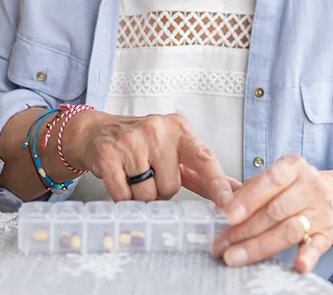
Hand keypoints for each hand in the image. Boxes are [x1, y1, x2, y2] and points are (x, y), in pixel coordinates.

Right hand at [63, 111, 233, 205]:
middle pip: (171, 186)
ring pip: (147, 194)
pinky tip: (120, 178)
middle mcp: (157, 130)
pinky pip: (124, 195)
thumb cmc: (141, 143)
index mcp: (179, 129)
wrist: (97, 131)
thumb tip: (236, 189)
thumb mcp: (174, 150)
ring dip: (140, 194)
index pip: (204, 158)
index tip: (227, 203)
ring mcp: (131, 141)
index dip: (217, 183)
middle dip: (160, 189)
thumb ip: (203, 172)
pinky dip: (122, 196)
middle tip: (149, 173)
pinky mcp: (109, 154)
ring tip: (133, 174)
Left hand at [211, 154, 332, 272]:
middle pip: (275, 211)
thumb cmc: (293, 188)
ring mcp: (320, 211)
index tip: (228, 216)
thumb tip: (221, 206)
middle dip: (244, 230)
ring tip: (236, 257)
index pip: (271, 181)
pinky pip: (317, 246)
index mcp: (293, 166)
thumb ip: (249, 189)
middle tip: (221, 245)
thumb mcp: (274, 179)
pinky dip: (308, 257)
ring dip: (259, 246)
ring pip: (289, 230)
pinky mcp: (327, 234)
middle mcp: (310, 186)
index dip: (249, 199)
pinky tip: (298, 266)